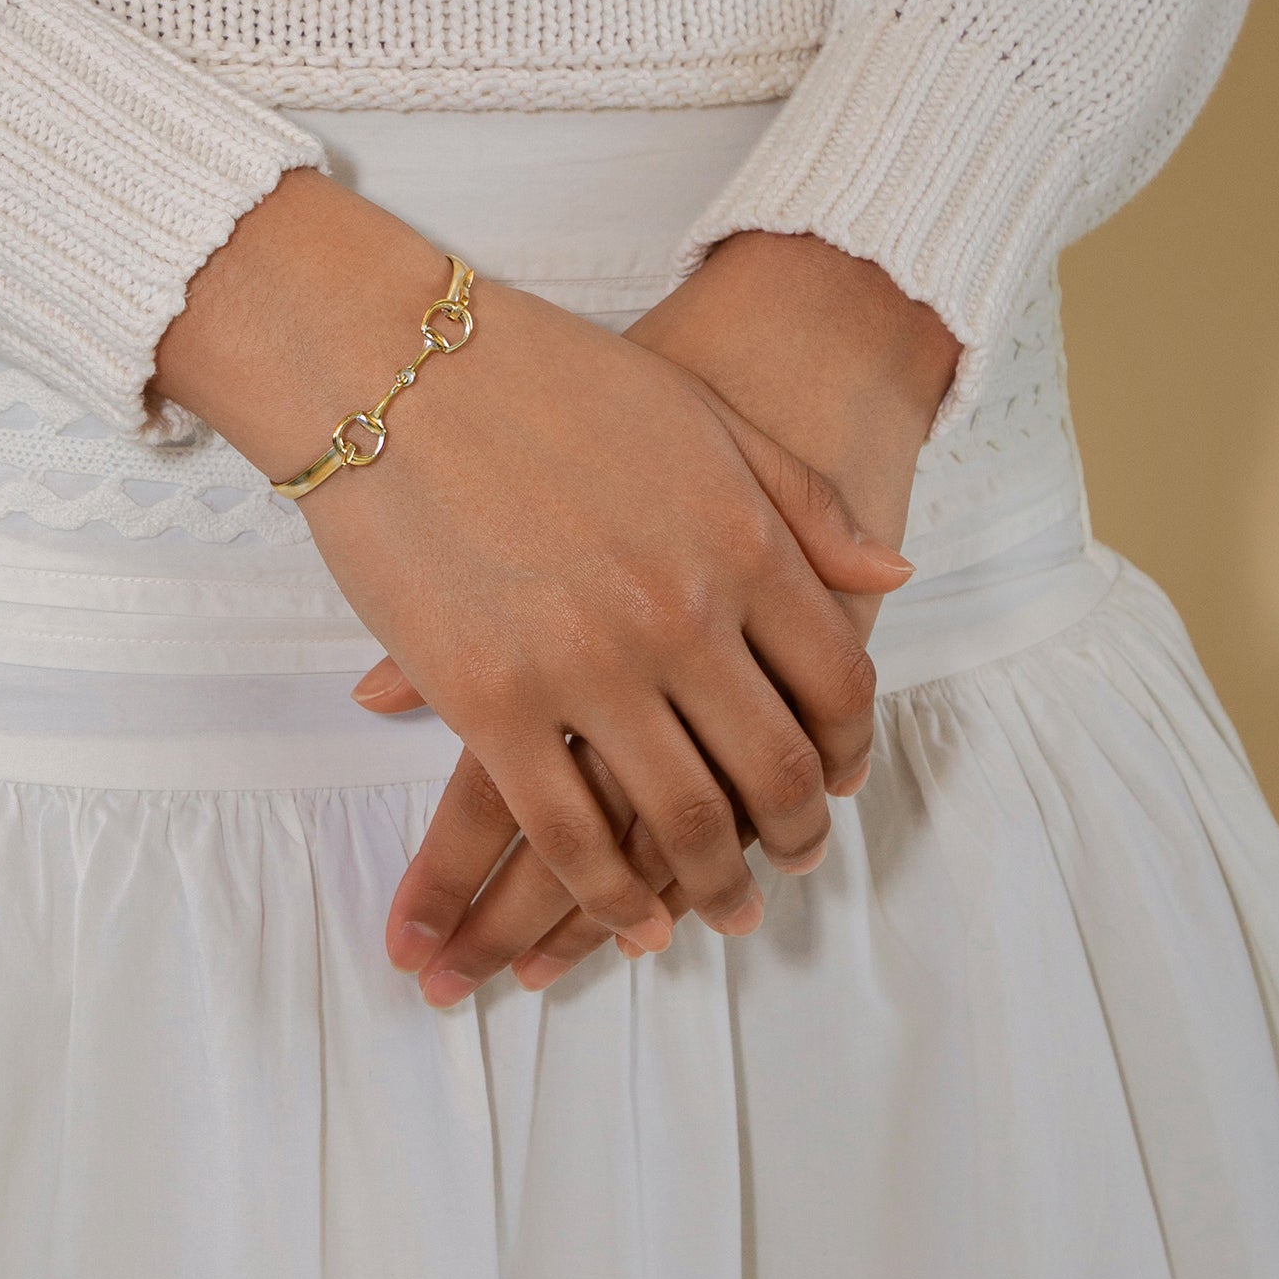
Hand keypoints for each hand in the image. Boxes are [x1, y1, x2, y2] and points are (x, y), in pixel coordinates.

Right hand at [153, 177, 916, 954]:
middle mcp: (681, 614)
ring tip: (719, 910)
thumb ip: (801, 503)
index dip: (851, 752)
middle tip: (789, 867)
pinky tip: (628, 917)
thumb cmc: (542, 374)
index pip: (838, 683)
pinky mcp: (488, 700)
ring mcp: (585, 664)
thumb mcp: (697, 415)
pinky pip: (567, 831)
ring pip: (681, 819)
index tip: (839, 783)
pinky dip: (609, 894)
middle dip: (793, 837)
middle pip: (774, 770)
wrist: (388, 361)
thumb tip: (891, 574)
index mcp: (742, 541)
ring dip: (711, 883)